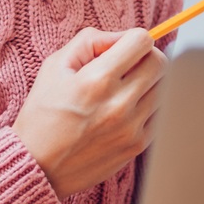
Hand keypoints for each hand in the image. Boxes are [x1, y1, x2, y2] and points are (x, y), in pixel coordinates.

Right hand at [14, 28, 166, 198]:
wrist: (37, 167)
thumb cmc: (42, 114)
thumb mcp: (54, 66)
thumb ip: (90, 41)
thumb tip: (121, 37)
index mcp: (97, 79)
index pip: (142, 41)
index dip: (133, 39)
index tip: (123, 48)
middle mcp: (119, 103)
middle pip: (161, 63)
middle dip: (146, 57)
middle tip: (128, 66)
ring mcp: (131, 127)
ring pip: (165, 89)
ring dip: (149, 83)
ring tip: (124, 90)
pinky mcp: (137, 146)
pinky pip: (160, 115)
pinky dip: (148, 107)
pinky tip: (126, 111)